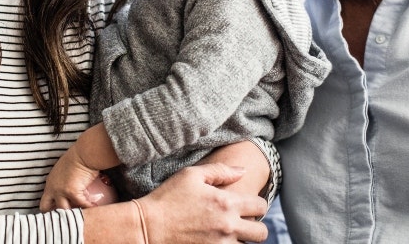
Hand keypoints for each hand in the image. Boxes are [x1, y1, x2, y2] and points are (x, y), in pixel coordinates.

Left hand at [41, 145, 105, 210]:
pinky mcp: (72, 192)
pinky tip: (95, 208)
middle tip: (66, 216)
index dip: (51, 208)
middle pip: (46, 208)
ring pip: (63, 210)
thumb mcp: (65, 169)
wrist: (83, 152)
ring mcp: (61, 191)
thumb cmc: (78, 156)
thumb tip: (74, 185)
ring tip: (81, 215)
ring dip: (72, 213)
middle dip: (54, 214)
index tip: (60, 211)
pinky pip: (82, 205)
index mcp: (50, 182)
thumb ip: (65, 180)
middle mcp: (52, 188)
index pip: (45, 201)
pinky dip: (89, 207)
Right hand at [139, 163, 268, 242]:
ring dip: (241, 239)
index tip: (247, 205)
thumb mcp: (191, 175)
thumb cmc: (167, 198)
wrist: (147, 227)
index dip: (256, 204)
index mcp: (226, 202)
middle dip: (256, 226)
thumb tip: (244, 170)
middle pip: (261, 233)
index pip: (261, 206)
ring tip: (227, 232)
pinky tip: (218, 240)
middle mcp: (228, 226)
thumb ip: (221, 171)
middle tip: (243, 222)